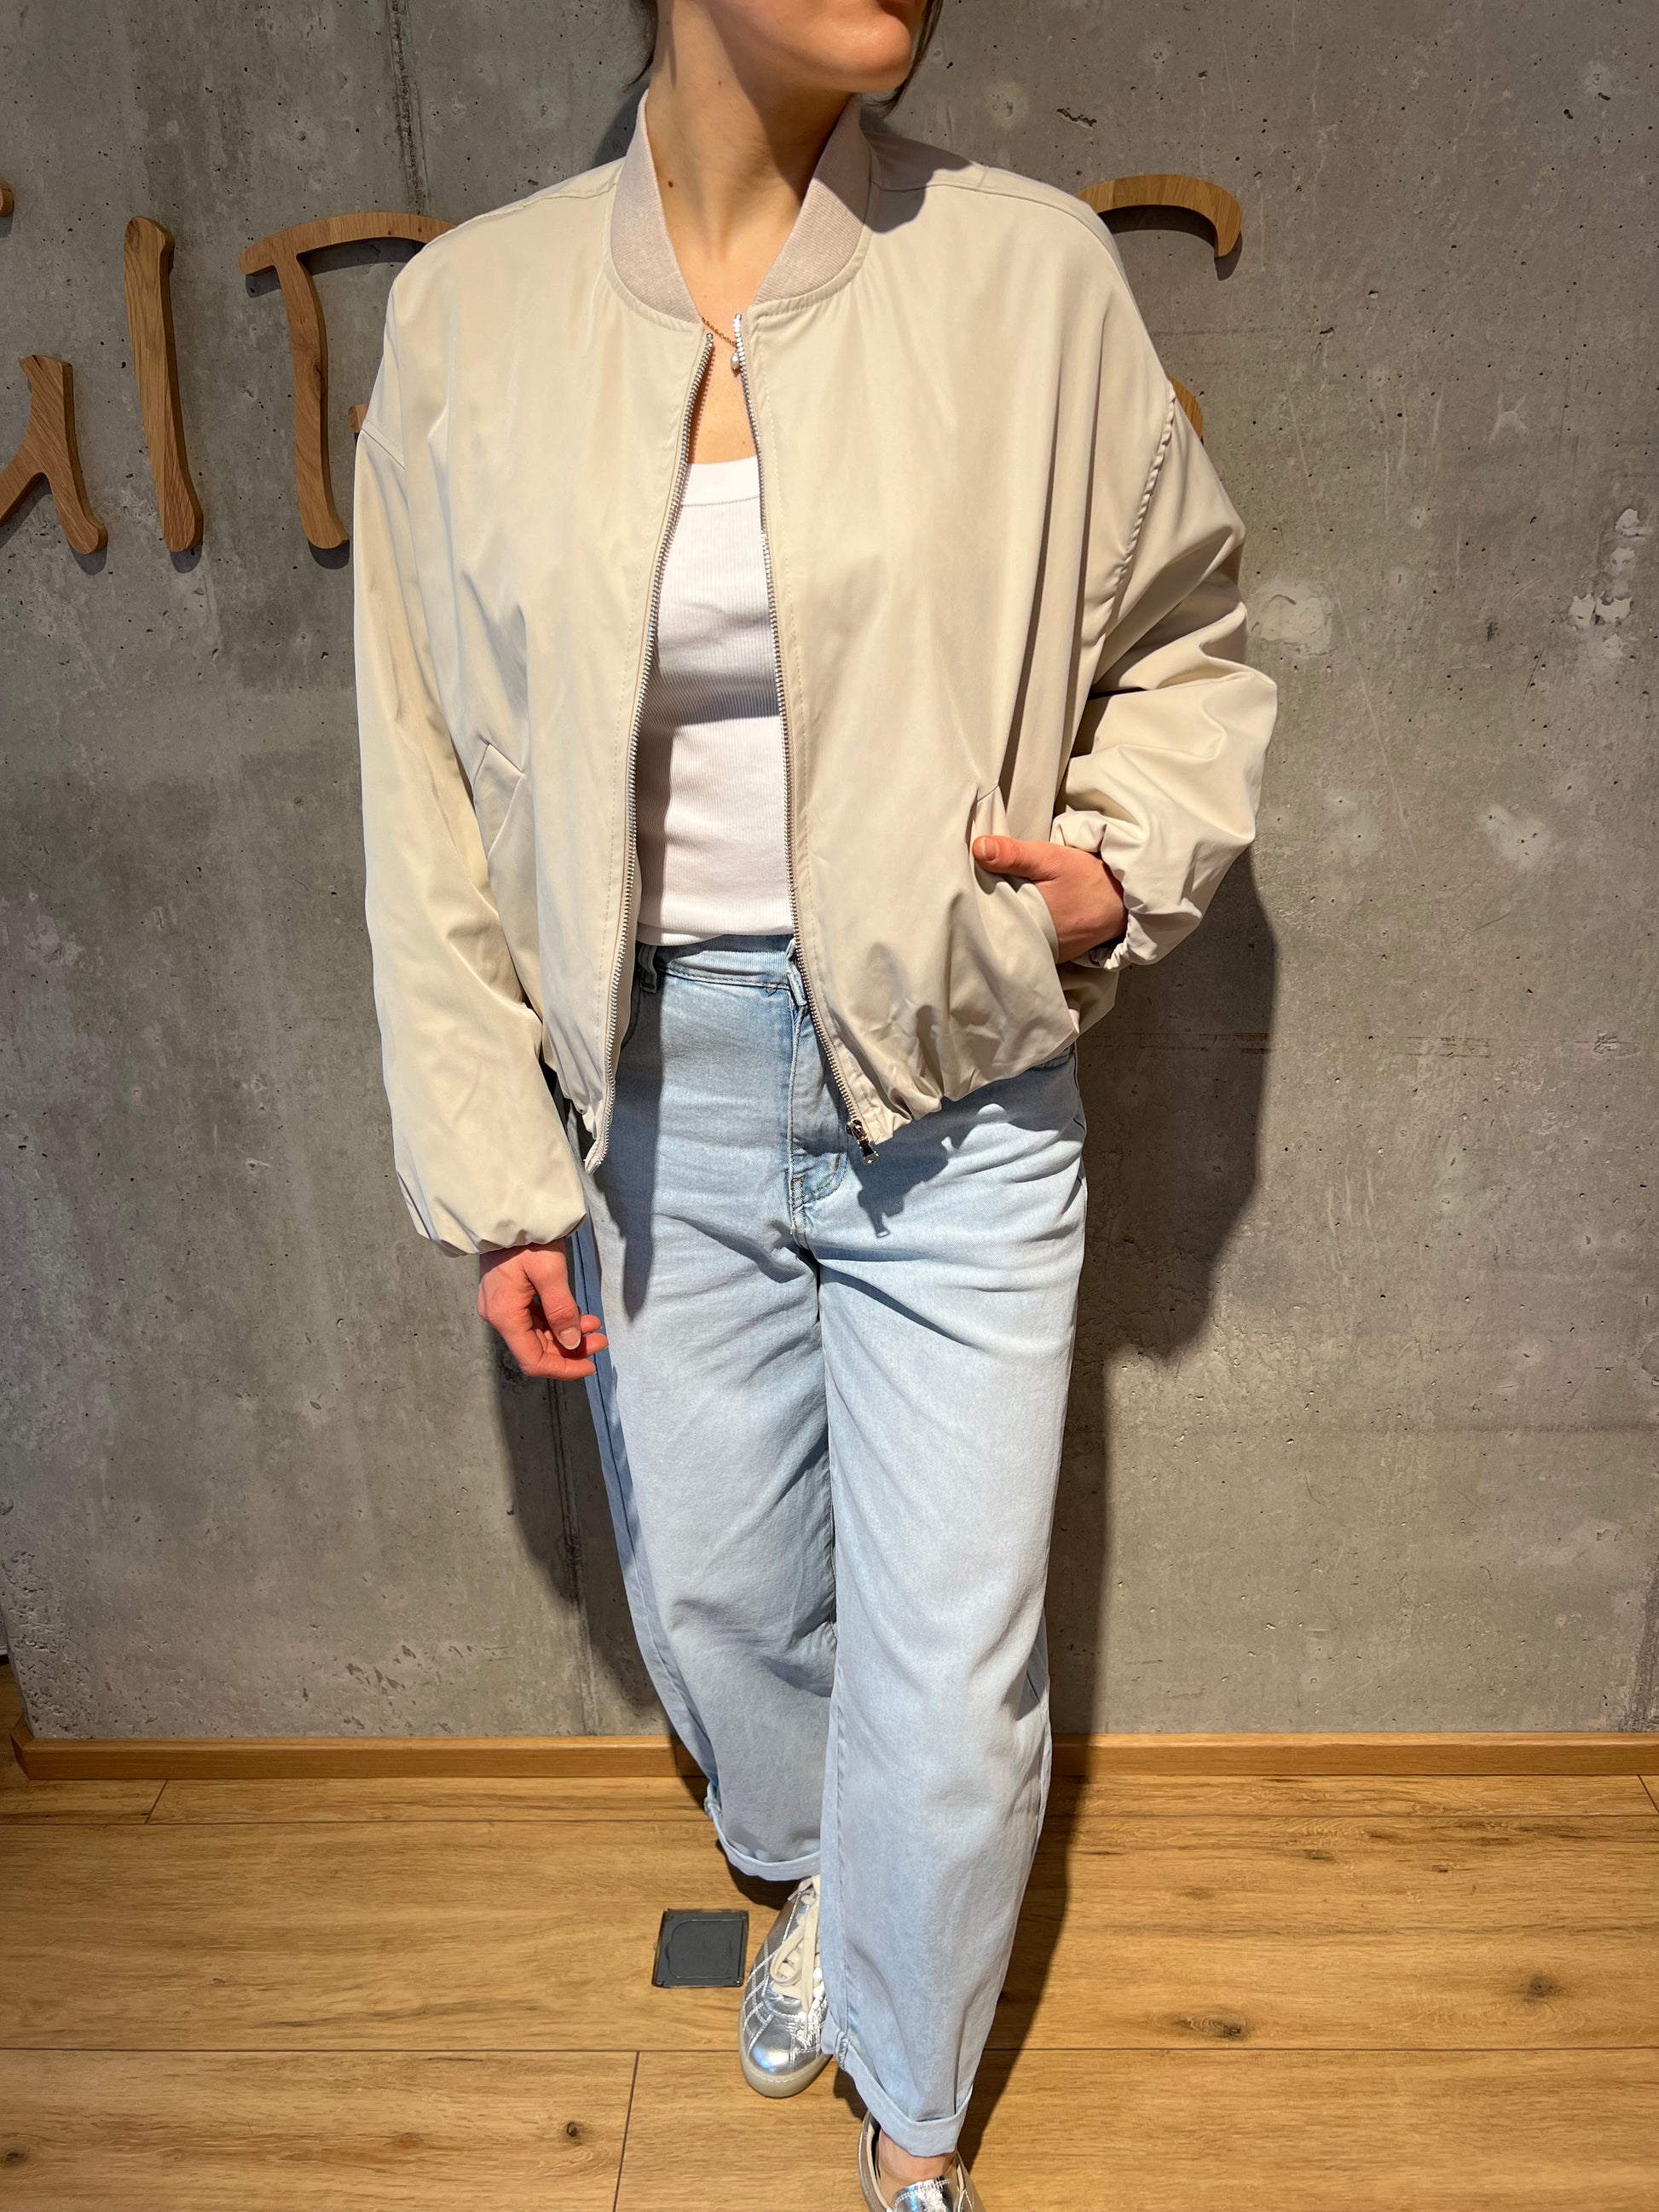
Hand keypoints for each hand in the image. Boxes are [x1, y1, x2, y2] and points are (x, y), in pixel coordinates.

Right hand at [477, 1242, 607, 1379]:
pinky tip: (578, 1314)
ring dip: (567, 1334)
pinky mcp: (508, 1295)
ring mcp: (501, 1305)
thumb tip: (572, 1343)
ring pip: (538, 1334)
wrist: (507, 1210)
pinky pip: (534, 1318)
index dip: (563, 1369)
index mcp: (505, 1315)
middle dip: (571, 1349)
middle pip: (537, 1348)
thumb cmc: (527, 1238)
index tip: (590, 1365)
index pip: (533, 1360)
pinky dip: (557, 1320)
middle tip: (601, 1339)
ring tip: (595, 1325)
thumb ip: (562, 1311)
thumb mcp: (550, 1272)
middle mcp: (499, 1315)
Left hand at [972, 836, 1126, 964]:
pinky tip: (1020, 913)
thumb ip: (1014, 854)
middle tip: (976, 890)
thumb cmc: (1089, 879)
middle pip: (996, 928)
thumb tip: (979, 848)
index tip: (964, 885)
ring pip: (1011, 937)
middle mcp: (1032, 946)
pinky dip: (1022, 929)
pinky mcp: (1054, 956)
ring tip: (996, 901)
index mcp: (1025, 922)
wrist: (1125, 901)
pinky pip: (1029, 943)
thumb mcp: (1051, 859)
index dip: (973, 900)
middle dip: (986, 912)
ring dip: (1004, 921)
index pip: (985, 916)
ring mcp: (1043, 955)